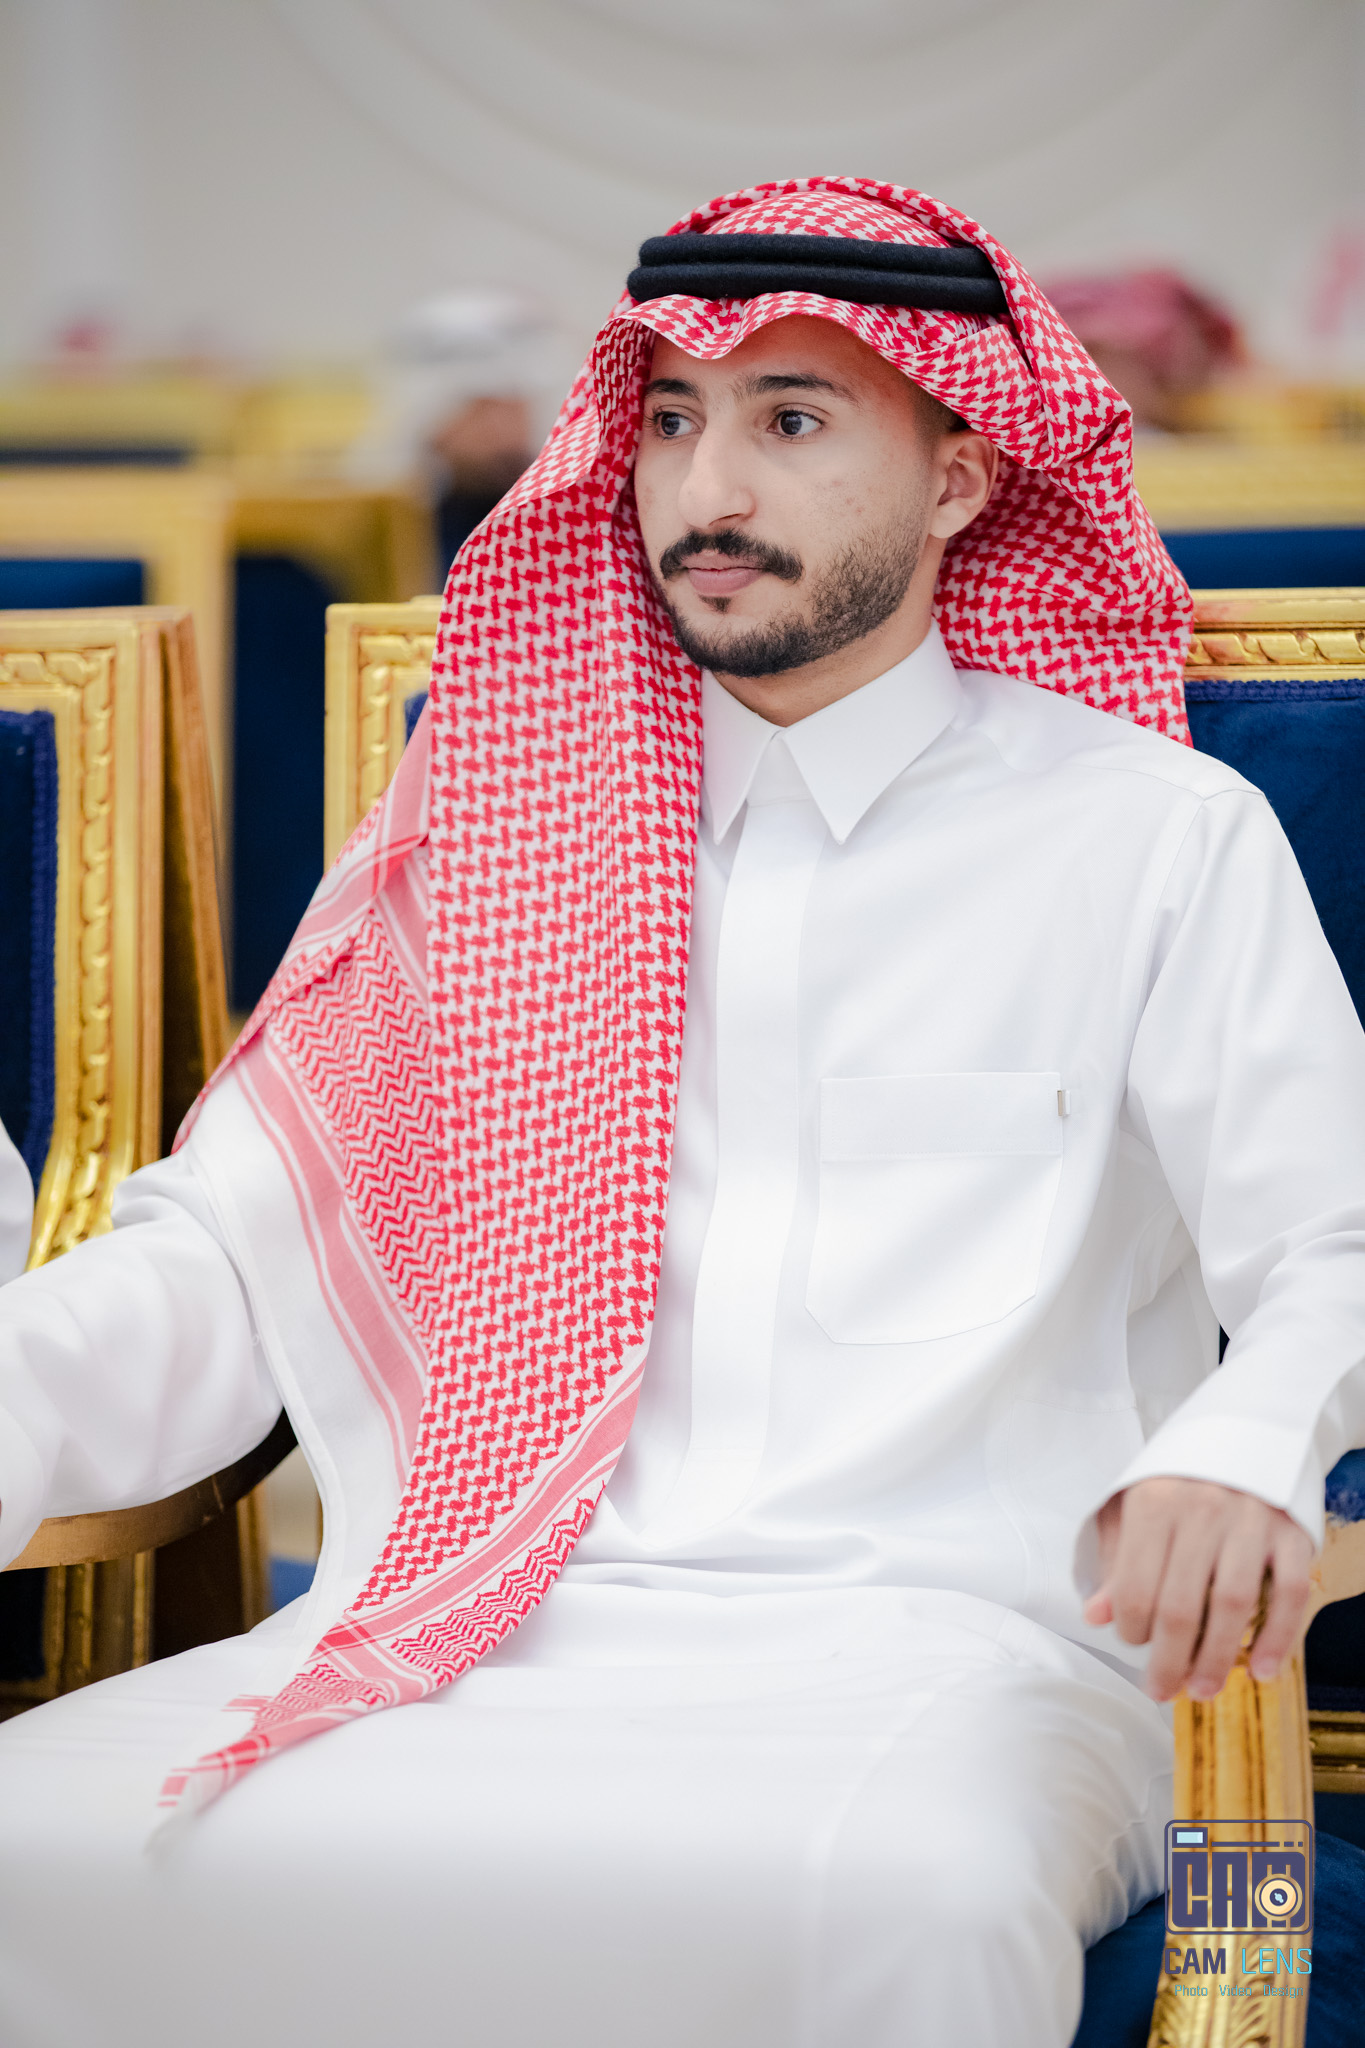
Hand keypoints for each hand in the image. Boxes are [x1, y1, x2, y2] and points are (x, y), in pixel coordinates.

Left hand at [1082, 1477, 1313, 1702]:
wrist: (1244, 1431)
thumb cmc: (1179, 1479)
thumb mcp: (1133, 1506)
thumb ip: (1117, 1562)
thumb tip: (1097, 1616)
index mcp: (1155, 1504)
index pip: (1136, 1589)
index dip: (1132, 1631)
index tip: (1135, 1646)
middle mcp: (1202, 1511)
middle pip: (1181, 1607)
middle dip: (1170, 1661)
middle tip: (1163, 1689)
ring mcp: (1250, 1523)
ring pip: (1232, 1606)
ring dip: (1216, 1658)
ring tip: (1202, 1688)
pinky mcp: (1290, 1532)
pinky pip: (1290, 1594)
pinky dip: (1278, 1638)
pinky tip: (1262, 1669)